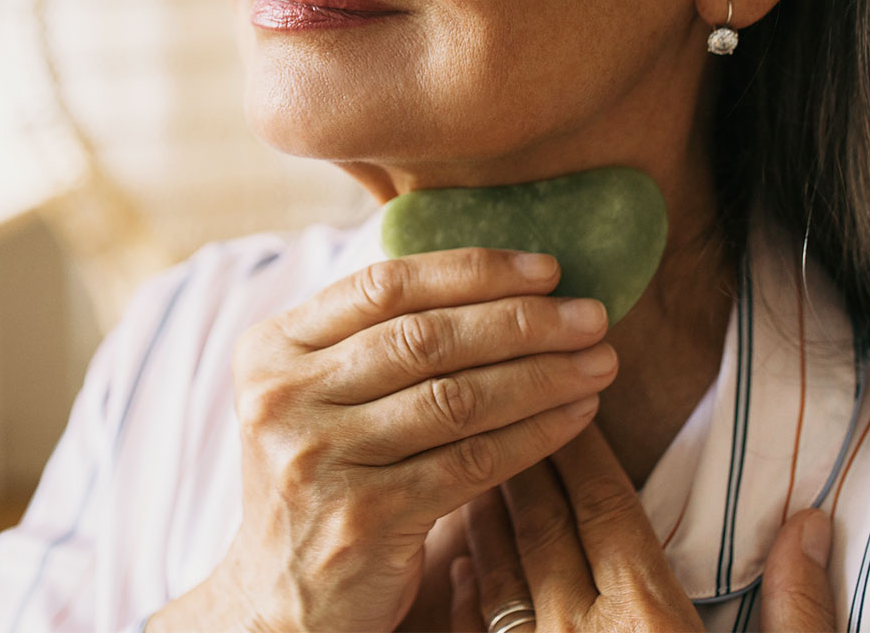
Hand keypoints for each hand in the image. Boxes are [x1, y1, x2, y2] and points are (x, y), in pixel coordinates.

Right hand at [153, 249, 616, 632]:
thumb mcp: (319, 394)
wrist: (276, 603)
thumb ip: (376, 336)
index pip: (386, 284)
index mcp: (272, 348)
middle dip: (522, 320)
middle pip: (426, 337)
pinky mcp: (363, 519)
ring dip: (541, 374)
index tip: (547, 269)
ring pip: (456, 398)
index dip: (473, 270)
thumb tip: (500, 281)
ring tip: (598, 362)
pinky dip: (533, 434)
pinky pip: (470, 462)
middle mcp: (285, 397)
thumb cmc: (324, 475)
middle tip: (591, 315)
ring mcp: (319, 458)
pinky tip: (575, 417)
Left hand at [450, 423, 836, 632]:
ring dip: (488, 507)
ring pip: (499, 567)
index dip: (585, 444)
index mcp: (651, 623)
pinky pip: (477, 631)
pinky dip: (469, 583)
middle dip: (525, 454)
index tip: (568, 396)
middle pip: (542, 522)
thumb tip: (813, 518)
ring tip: (478, 455)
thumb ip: (802, 608)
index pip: (606, 504)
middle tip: (506, 397)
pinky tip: (461, 555)